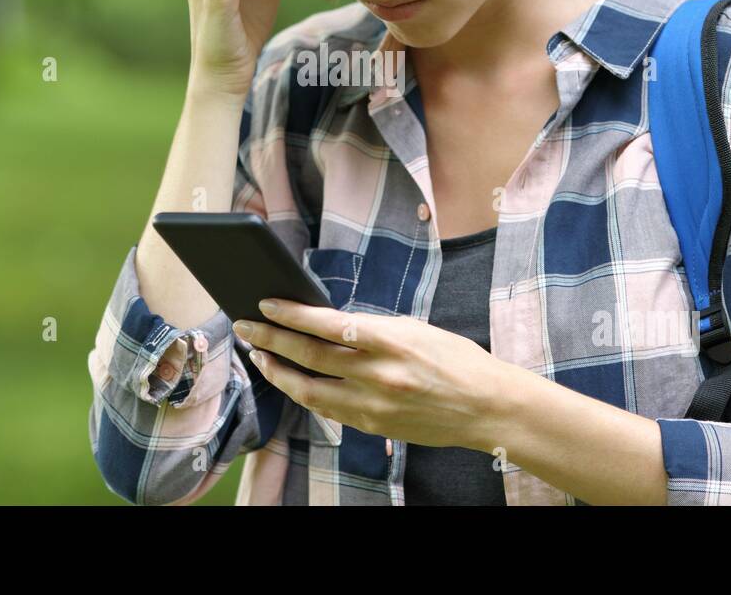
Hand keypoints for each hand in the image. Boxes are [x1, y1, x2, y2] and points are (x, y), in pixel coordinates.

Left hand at [233, 299, 509, 452]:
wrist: (485, 406)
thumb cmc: (454, 359)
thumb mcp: (414, 329)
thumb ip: (371, 329)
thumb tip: (327, 326)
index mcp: (390, 340)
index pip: (326, 325)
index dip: (291, 315)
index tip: (266, 304)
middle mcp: (378, 374)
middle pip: (308, 357)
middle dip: (270, 341)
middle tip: (245, 327)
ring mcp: (373, 404)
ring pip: (308, 390)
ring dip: (277, 372)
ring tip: (258, 356)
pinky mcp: (372, 426)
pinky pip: (327, 409)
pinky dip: (304, 393)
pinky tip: (290, 380)